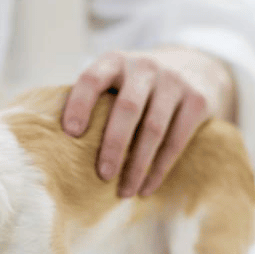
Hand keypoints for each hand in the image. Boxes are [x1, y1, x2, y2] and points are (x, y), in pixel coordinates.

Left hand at [61, 47, 234, 197]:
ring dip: (137, 166)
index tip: (71, 133)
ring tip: (124, 192)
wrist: (195, 66)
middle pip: (127, 109)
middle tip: (102, 176)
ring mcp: (174, 82)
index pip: (92, 79)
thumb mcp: (115, 79)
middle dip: (113, 146)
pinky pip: (176, 141)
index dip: (80, 104)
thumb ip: (93, 100)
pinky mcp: (197, 100)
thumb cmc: (136, 84)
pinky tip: (146, 187)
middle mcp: (145, 67)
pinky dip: (159, 169)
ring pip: (153, 129)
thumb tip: (57, 144)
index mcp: (115, 61)